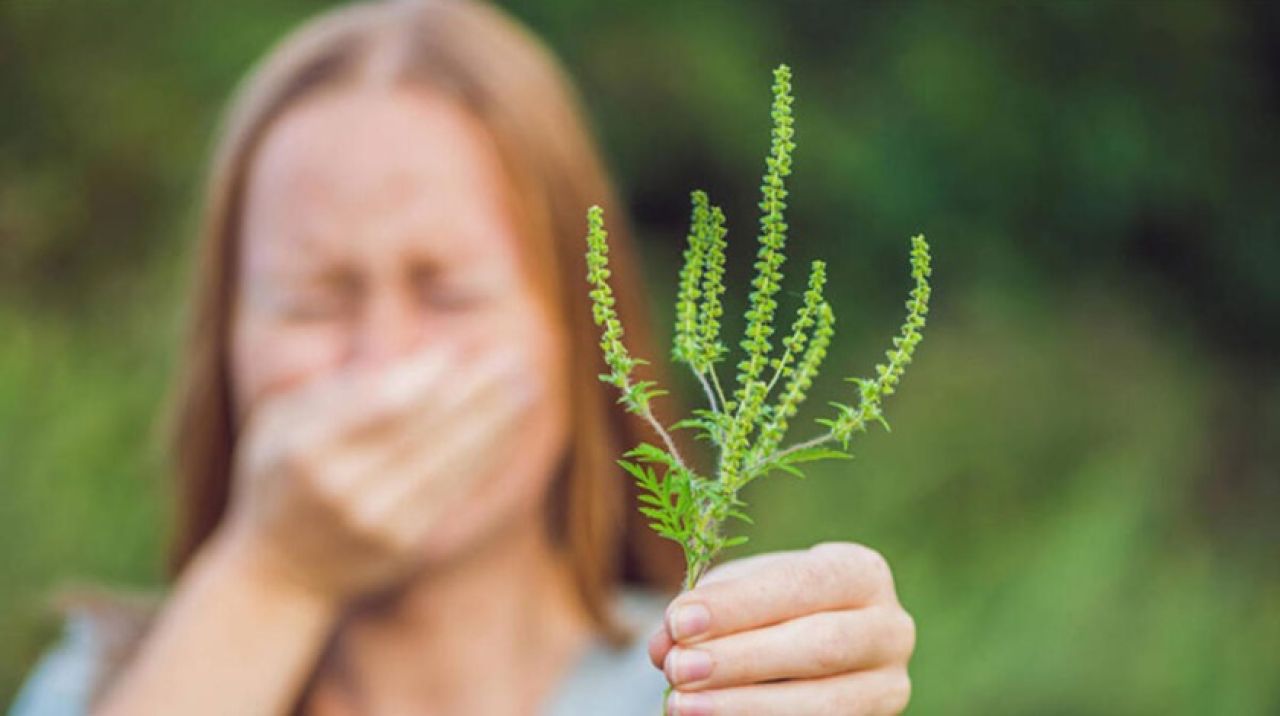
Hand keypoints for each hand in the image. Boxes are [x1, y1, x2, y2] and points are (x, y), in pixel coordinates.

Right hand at [216, 340, 537, 604]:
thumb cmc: (281, 476)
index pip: (378, 404)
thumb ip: (337, 391)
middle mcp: (342, 486)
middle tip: (514, 359)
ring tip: (525, 388)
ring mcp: (376, 520)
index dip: (423, 377)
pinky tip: (508, 430)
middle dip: (475, 391)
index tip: (458, 351)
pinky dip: (485, 456)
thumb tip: (411, 363)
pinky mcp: (405, 544)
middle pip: (423, 429)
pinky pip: (455, 490)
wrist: (279, 574)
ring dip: (494, 421)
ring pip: (449, 460)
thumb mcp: (279, 423)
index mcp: (305, 448)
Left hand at [649, 542, 914, 714]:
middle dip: (742, 660)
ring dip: (745, 707)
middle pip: (820, 646)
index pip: (802, 585)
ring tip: (681, 706)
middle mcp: (890, 628)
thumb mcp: (736, 594)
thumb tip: (666, 645)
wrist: (804, 647)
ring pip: (824, 705)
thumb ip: (703, 611)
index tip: (680, 621)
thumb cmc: (767, 609)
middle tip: (678, 669)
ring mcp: (888, 687)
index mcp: (861, 573)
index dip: (739, 605)